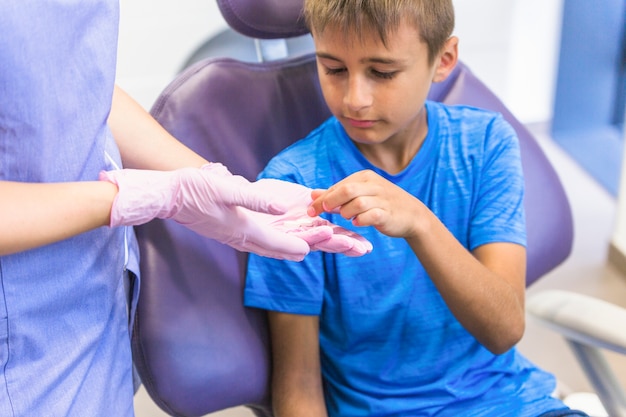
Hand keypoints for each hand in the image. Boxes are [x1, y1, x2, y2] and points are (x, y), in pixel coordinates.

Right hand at [100, 164, 371, 259]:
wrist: (175, 194)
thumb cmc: (197, 191)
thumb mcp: (226, 190)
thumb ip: (257, 201)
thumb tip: (288, 210)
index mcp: (252, 233)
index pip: (295, 243)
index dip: (322, 241)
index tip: (349, 240)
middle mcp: (259, 237)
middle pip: (306, 245)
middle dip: (336, 246)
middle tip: (367, 248)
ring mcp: (258, 232)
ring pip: (301, 240)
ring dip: (329, 240)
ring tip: (356, 241)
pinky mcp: (256, 225)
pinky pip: (287, 231)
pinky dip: (309, 230)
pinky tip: (326, 226)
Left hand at [308, 170, 422, 238]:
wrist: (412, 215)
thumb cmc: (381, 204)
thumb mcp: (360, 195)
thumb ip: (336, 195)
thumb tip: (313, 195)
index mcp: (365, 177)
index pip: (339, 185)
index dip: (323, 198)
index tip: (311, 210)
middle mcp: (373, 185)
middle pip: (347, 190)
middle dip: (331, 201)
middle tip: (325, 211)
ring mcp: (382, 199)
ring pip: (358, 202)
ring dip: (347, 212)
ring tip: (348, 217)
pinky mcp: (388, 213)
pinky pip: (371, 215)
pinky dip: (361, 219)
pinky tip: (358, 222)